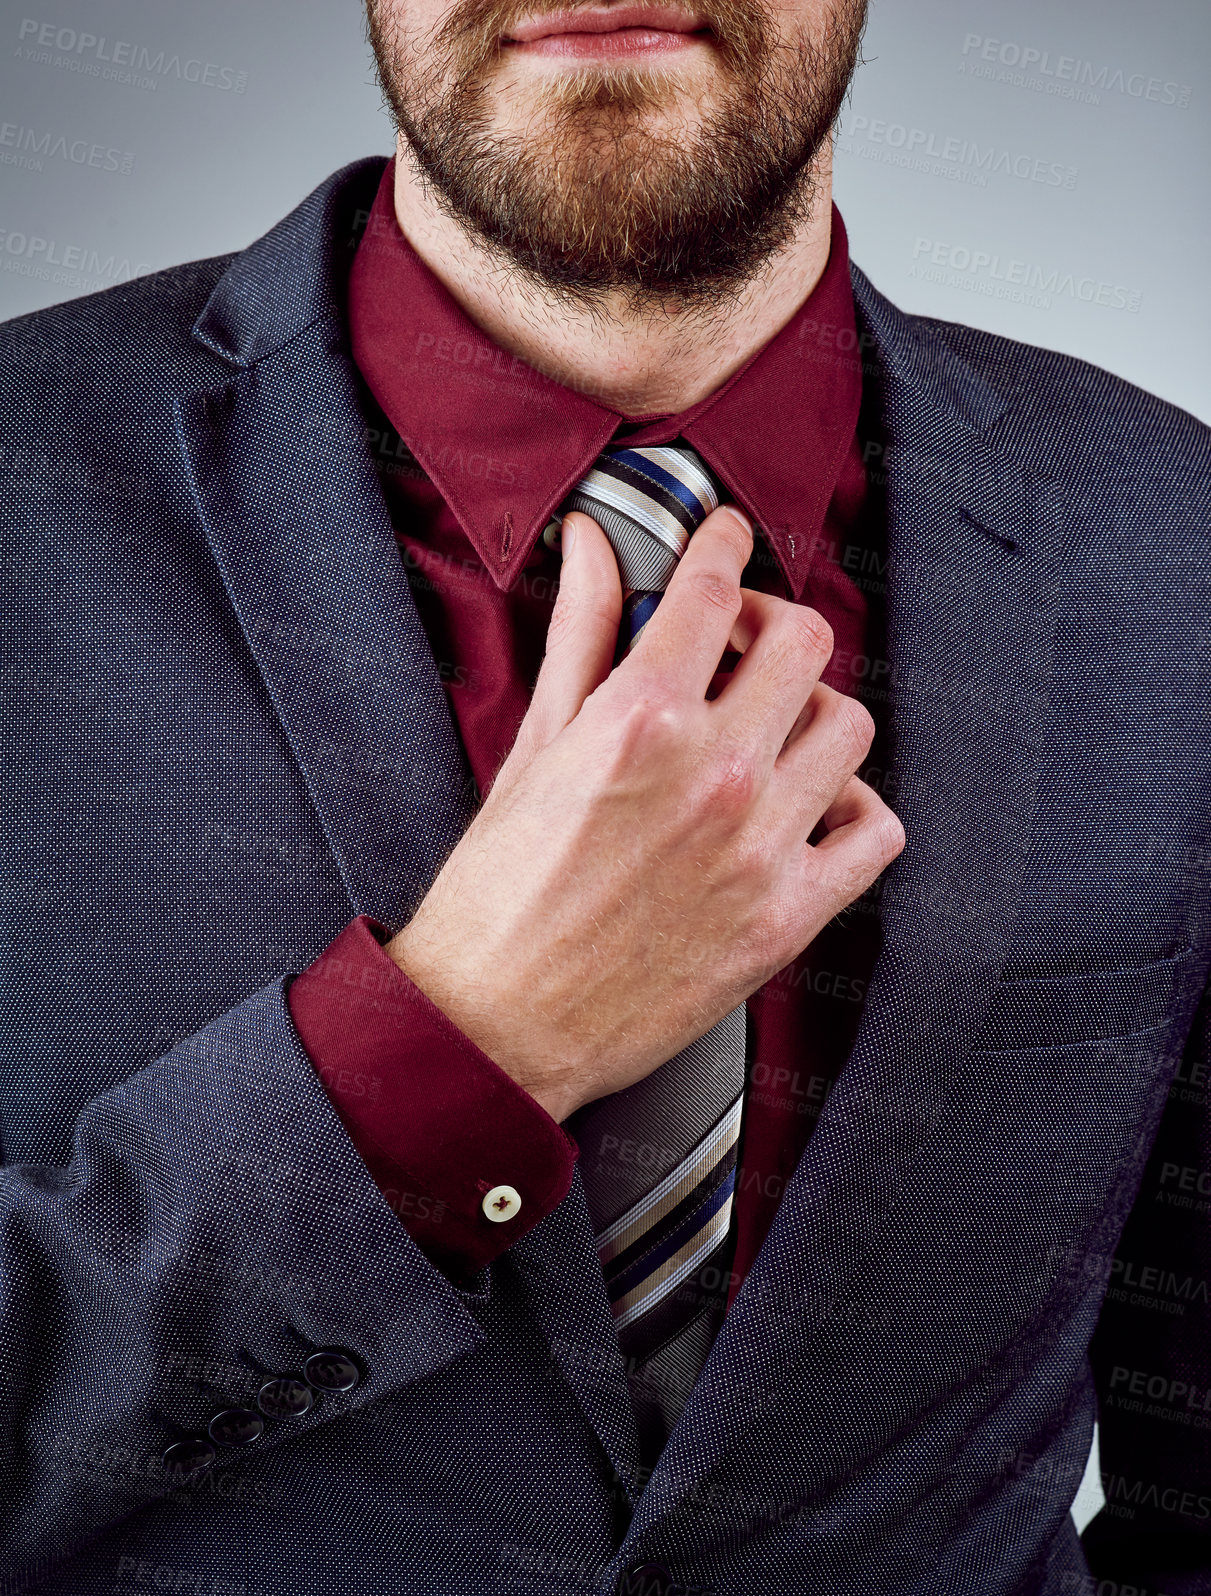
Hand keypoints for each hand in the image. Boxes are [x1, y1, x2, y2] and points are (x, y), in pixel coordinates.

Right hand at [387, 504, 904, 1123]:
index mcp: (640, 720)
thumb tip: (591, 546)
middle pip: (803, 642)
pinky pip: (874, 832)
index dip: (722, 544)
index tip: (724, 540)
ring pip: (848, 726)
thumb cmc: (496, 898)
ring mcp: (761, 847)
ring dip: (813, 709)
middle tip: (740, 641)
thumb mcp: (531, 748)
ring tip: (772, 727)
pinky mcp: (787, 917)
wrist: (496, 1025)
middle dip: (772, 622)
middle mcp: (715, 774)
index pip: (715, 588)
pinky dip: (853, 807)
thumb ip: (579, 635)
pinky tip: (810, 805)